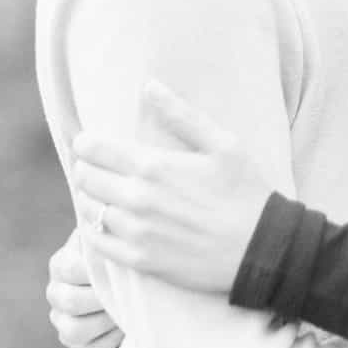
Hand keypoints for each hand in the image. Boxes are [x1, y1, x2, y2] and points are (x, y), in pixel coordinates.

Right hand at [47, 226, 123, 347]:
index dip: (96, 273)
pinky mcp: (75, 342)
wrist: (129, 281)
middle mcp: (56, 291)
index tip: (122, 271)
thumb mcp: (111, 240)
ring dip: (105, 322)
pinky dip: (110, 340)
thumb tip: (108, 218)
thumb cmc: (120, 254)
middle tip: (126, 295)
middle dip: (102, 300)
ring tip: (126, 311)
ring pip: (74, 330)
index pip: (70, 269)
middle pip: (71, 302)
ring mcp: (62, 319)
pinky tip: (124, 326)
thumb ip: (106, 232)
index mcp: (61, 263)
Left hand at [71, 78, 272, 293]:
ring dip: (90, 199)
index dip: (86, 144)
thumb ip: (181, 115)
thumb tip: (149, 86)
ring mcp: (136, 232)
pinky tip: (105, 225)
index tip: (89, 144)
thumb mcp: (222, 144)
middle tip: (97, 168)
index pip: (95, 149)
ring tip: (102, 195)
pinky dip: (93, 231)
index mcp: (154, 165)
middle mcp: (137, 198)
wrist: (261, 250)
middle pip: (86, 178)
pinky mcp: (140, 260)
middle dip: (87, 169)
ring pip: (89, 210)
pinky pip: (97, 244)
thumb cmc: (246, 192)